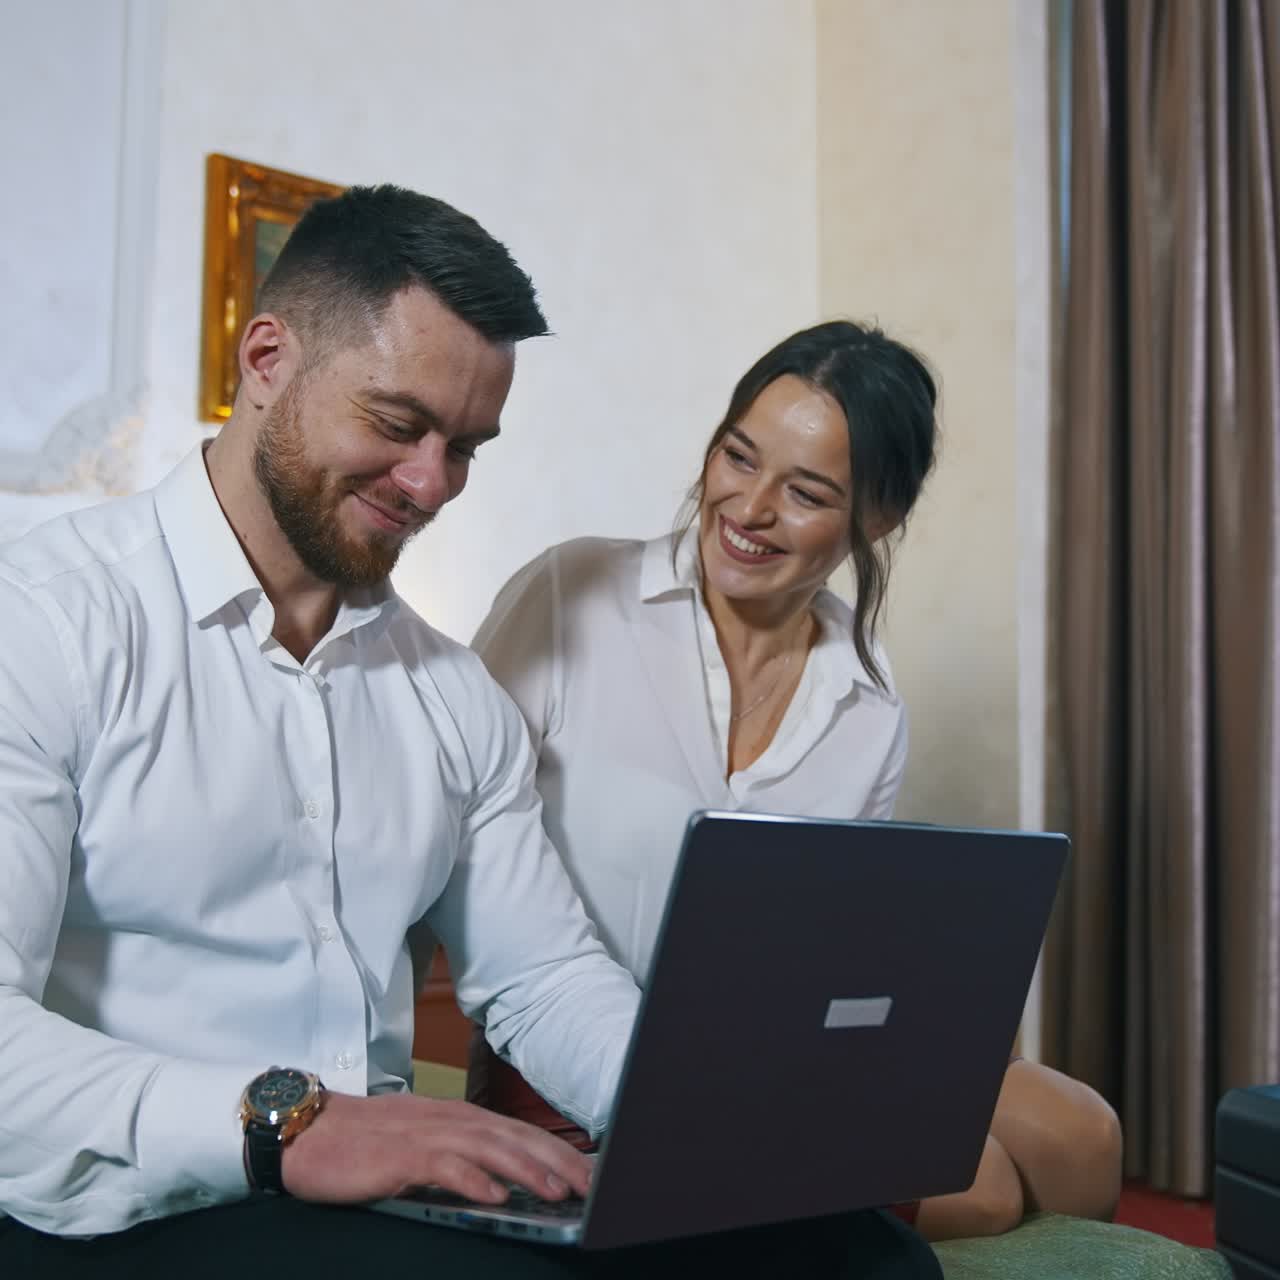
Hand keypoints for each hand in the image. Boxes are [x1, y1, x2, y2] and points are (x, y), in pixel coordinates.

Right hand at [281, 1090, 592, 1205]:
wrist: (308, 1131)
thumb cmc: (363, 1142)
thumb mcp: (420, 1142)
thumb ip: (457, 1154)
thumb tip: (498, 1178)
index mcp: (457, 1117)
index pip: (517, 1131)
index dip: (555, 1149)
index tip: (588, 1170)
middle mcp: (449, 1119)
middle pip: (514, 1136)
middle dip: (557, 1159)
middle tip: (591, 1184)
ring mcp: (426, 1134)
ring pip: (489, 1147)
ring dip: (526, 1169)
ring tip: (557, 1191)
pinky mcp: (401, 1155)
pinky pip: (444, 1166)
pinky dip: (473, 1179)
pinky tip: (495, 1196)